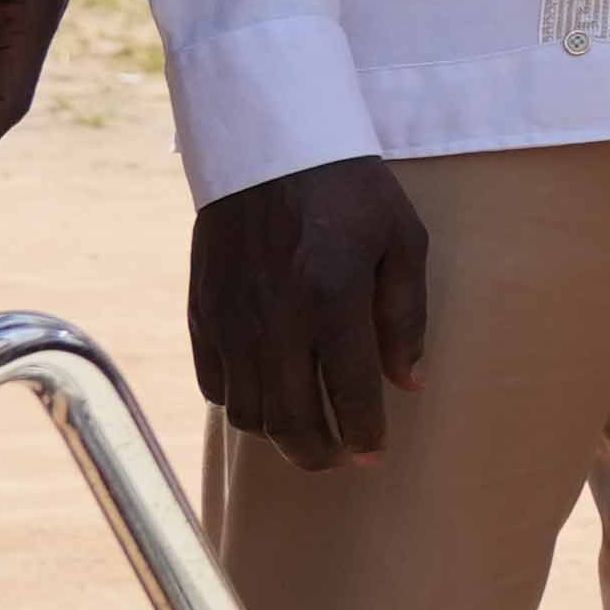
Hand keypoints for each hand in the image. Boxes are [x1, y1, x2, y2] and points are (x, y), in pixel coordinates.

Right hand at [188, 158, 428, 467]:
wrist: (268, 148)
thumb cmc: (350, 191)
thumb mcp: (403, 240)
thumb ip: (406, 317)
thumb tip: (408, 384)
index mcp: (332, 301)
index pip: (350, 394)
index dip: (364, 435)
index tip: (375, 454)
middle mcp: (275, 321)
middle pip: (289, 419)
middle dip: (318, 454)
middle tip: (341, 461)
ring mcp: (230, 320)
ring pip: (247, 411)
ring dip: (278, 436)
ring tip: (307, 435)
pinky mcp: (201, 313)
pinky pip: (214, 384)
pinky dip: (241, 405)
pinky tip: (267, 398)